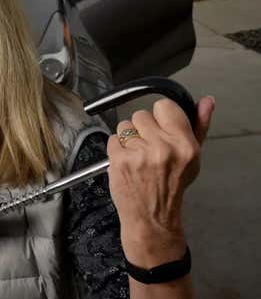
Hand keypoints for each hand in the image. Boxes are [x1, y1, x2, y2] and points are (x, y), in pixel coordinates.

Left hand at [106, 96, 214, 266]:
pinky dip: (116, 149)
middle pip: (141, 114)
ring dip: (128, 138)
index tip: (160, 129)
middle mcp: (162, 147)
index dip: (159, 116)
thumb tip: (206, 101)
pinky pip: (112, 139)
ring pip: (124, 125)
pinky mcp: (119, 160)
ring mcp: (139, 154)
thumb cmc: (172, 186)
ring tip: (138, 155)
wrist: (152, 218)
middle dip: (142, 129)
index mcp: (184, 144)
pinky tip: (127, 162)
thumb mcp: (193, 157)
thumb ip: (199, 126)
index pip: (164, 106)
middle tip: (149, 148)